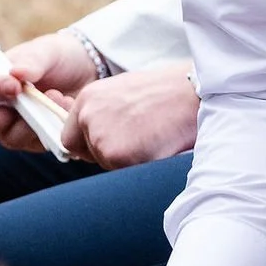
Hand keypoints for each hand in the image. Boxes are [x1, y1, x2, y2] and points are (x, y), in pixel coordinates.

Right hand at [0, 29, 102, 146]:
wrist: (87, 71)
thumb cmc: (56, 57)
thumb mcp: (46, 51)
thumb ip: (31, 60)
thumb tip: (15, 73)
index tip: (13, 86)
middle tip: (9, 113)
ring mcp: (15, 128)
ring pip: (10, 138)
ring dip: (33, 121)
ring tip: (58, 97)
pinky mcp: (37, 140)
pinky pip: (40, 143)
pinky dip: (54, 128)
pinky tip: (68, 107)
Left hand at [58, 61, 199, 167]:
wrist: (194, 92)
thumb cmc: (167, 92)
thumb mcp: (125, 93)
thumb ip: (103, 113)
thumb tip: (93, 138)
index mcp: (87, 99)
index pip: (71, 138)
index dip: (89, 145)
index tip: (111, 144)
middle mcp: (87, 117)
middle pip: (86, 154)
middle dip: (107, 154)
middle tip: (138, 139)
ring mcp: (100, 137)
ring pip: (106, 165)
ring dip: (126, 160)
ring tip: (151, 137)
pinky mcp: (117, 156)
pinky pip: (123, 173)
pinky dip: (139, 166)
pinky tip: (156, 146)